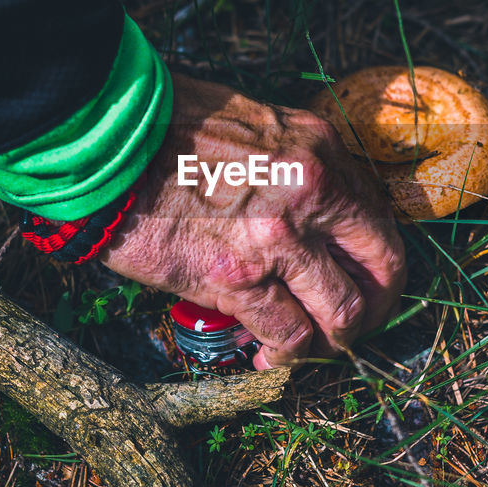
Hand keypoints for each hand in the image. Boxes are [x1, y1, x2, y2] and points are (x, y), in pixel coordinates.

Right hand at [100, 73, 406, 368]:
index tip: (362, 278)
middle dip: (377, 305)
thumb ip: (294, 167)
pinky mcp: (236, 277)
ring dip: (333, 338)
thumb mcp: (254, 127)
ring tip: (311, 345)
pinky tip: (265, 358)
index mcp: (320, 147)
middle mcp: (314, 191)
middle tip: (356, 324)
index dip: (377, 259)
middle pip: (382, 265)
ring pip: (343, 311)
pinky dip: (283, 355)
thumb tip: (312, 214)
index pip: (377, 215)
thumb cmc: (166, 128)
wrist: (105, 143)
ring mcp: (279, 238)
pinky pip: (287, 333)